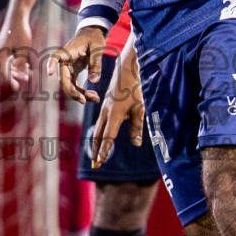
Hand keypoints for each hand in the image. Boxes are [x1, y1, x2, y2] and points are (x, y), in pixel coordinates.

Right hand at [0, 15, 35, 92]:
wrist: (17, 17)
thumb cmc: (20, 33)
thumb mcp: (24, 50)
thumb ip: (21, 63)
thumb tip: (20, 72)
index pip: (4, 73)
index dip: (11, 82)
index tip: (16, 89)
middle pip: (5, 70)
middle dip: (16, 75)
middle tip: (27, 79)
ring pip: (7, 65)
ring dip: (18, 70)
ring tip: (28, 73)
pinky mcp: (3, 47)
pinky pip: (8, 59)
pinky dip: (16, 63)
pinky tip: (26, 65)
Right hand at [45, 26, 106, 103]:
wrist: (92, 34)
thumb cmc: (93, 38)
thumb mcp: (97, 48)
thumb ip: (96, 63)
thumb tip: (94, 81)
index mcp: (67, 52)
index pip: (55, 57)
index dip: (51, 64)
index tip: (50, 73)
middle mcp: (64, 62)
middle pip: (63, 80)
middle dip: (72, 92)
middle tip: (84, 100)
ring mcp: (68, 68)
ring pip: (69, 86)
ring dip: (80, 95)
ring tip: (96, 99)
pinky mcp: (73, 72)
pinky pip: (75, 86)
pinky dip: (83, 92)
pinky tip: (94, 97)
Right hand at [90, 45, 144, 167]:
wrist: (126, 70)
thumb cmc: (135, 89)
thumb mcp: (140, 108)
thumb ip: (137, 126)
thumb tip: (136, 144)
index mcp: (114, 115)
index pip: (108, 137)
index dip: (104, 150)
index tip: (100, 162)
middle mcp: (106, 113)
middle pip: (99, 136)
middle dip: (97, 151)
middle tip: (95, 166)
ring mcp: (105, 109)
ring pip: (98, 130)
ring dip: (96, 144)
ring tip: (96, 156)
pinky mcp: (106, 106)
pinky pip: (100, 123)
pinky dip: (99, 134)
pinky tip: (101, 138)